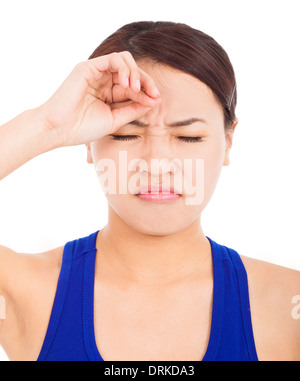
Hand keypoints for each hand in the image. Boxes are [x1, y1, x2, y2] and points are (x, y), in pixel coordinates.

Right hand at [38, 51, 160, 146]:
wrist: (59, 129)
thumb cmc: (83, 128)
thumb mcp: (115, 120)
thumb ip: (133, 109)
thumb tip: (154, 100)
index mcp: (109, 94)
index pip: (133, 86)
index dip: (147, 91)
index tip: (157, 100)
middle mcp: (103, 81)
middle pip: (132, 71)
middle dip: (146, 81)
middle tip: (154, 93)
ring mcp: (96, 72)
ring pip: (124, 61)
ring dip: (136, 72)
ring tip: (137, 87)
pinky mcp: (88, 67)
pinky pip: (113, 59)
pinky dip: (123, 68)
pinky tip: (126, 83)